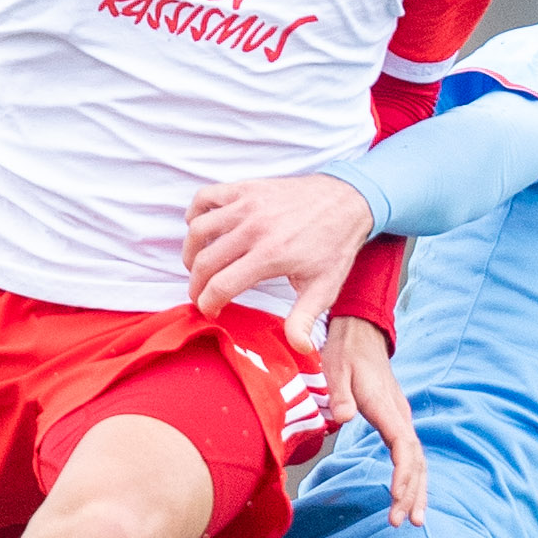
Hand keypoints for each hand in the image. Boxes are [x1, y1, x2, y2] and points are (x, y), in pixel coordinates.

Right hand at [185, 173, 377, 345]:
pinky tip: (202, 230)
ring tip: (199, 267)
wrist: (347, 201)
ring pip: (197, 229)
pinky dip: (195, 213)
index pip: (220, 285)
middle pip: (204, 261)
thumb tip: (300, 348)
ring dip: (190, 252)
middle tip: (201, 295)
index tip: (211, 311)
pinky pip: (205, 197)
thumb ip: (305, 319)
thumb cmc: (334, 247)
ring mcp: (247, 204)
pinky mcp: (246, 188)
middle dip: (196, 285)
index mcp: (271, 255)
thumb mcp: (324, 288)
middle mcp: (254, 228)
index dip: (208, 304)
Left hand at [325, 315, 426, 525]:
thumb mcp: (335, 369)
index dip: (403, 474)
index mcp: (386, 407)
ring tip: (412, 519)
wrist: (361, 334)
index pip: (403, 446)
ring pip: (417, 459)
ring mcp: (401, 418)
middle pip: (416, 459)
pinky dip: (412, 477)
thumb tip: (344, 417)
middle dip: (412, 492)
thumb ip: (339, 394)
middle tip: (404, 522)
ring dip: (416, 489)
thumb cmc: (345, 352)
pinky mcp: (397, 421)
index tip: (397, 498)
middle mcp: (399, 415)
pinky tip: (408, 495)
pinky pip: (410, 454)